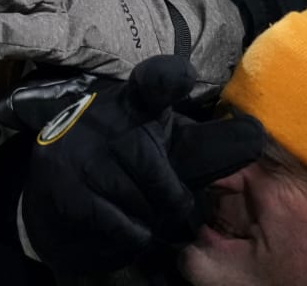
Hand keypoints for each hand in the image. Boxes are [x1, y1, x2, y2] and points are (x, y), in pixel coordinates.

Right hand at [17, 57, 263, 273]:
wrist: (51, 197)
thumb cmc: (119, 162)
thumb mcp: (153, 139)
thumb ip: (196, 142)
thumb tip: (254, 136)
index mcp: (133, 104)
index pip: (153, 81)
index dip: (168, 77)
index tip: (183, 74)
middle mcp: (107, 122)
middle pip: (163, 174)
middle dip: (175, 200)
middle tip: (174, 207)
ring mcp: (85, 155)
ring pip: (146, 202)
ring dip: (153, 218)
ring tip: (142, 211)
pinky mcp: (69, 190)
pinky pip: (124, 225)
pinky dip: (135, 234)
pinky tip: (128, 226)